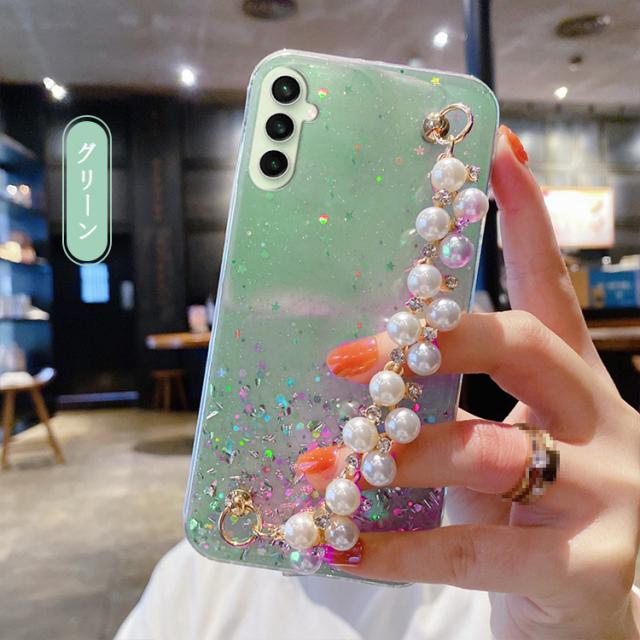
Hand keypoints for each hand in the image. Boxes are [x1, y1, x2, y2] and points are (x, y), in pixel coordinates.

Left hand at [295, 126, 639, 638]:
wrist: (587, 608)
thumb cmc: (528, 510)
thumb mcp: (495, 439)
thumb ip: (444, 404)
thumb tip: (349, 369)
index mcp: (570, 380)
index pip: (549, 280)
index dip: (526, 214)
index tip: (496, 151)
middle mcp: (598, 420)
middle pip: (521, 342)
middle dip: (435, 339)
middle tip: (348, 358)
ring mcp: (606, 491)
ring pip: (488, 449)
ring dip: (396, 455)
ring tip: (326, 467)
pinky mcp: (589, 565)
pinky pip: (475, 549)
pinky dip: (397, 548)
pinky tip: (341, 546)